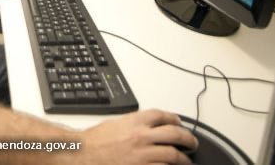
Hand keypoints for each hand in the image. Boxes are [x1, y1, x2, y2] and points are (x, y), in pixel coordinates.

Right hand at [80, 109, 197, 164]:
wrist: (83, 154)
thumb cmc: (94, 141)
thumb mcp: (114, 124)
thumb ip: (132, 124)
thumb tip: (145, 127)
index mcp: (135, 121)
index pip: (162, 115)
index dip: (174, 118)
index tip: (179, 122)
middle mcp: (142, 136)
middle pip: (175, 134)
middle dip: (188, 139)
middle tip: (192, 143)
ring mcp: (143, 155)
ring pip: (174, 155)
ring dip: (183, 159)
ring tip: (186, 161)